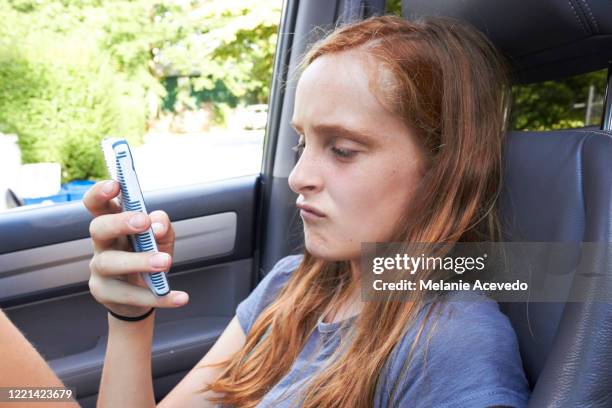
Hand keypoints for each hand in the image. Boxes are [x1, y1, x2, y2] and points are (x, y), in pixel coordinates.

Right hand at [83, 180, 188, 317]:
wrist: (144, 292)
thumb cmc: (149, 255)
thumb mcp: (161, 238)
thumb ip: (162, 226)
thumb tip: (156, 225)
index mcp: (112, 223)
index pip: (97, 204)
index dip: (100, 193)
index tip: (116, 184)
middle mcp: (101, 244)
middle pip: (98, 228)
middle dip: (119, 222)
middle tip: (143, 222)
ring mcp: (99, 270)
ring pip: (111, 263)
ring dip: (139, 261)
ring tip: (165, 261)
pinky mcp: (106, 293)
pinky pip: (132, 296)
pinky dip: (159, 297)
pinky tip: (181, 297)